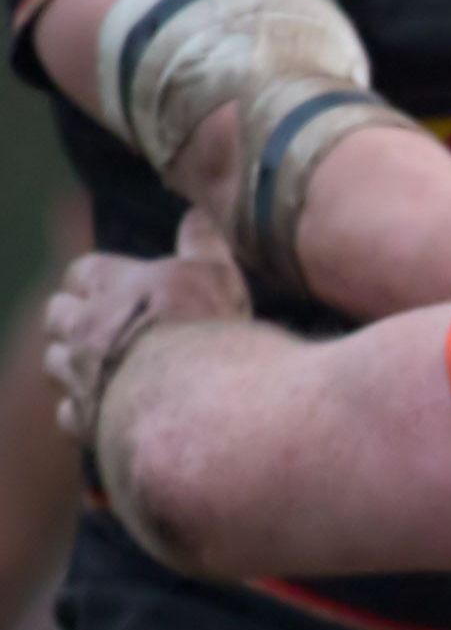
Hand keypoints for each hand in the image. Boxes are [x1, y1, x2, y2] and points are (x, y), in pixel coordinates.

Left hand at [43, 212, 250, 438]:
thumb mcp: (215, 276)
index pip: (82, 272)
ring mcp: (80, 372)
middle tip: (101, 329)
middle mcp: (85, 325)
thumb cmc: (205, 329)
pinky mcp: (85, 416)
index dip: (93, 280)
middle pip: (56, 315)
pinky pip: (68, 411)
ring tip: (102, 369)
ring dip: (72, 363)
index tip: (108, 287)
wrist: (190, 398)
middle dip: (73, 320)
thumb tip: (197, 213)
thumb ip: (202, 244)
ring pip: (55, 362)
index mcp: (112, 284)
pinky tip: (107, 411)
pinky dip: (82, 409)